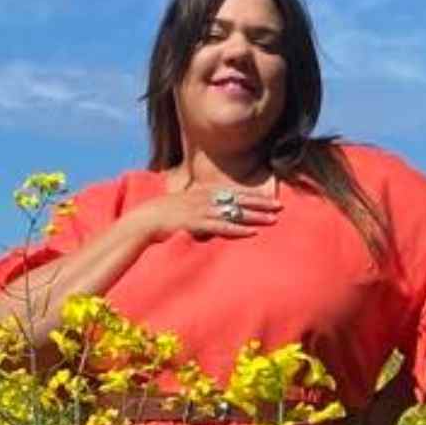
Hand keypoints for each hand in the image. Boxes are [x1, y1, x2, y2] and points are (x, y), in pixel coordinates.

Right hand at [124, 184, 281, 242]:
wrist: (145, 219)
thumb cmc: (163, 215)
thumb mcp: (184, 205)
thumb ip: (200, 207)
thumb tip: (212, 213)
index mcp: (204, 192)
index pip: (235, 192)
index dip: (254, 195)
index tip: (270, 198)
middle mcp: (206, 199)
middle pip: (240, 200)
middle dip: (261, 203)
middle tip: (280, 207)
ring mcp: (202, 211)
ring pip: (235, 213)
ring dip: (255, 217)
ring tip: (273, 220)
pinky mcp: (197, 223)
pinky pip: (222, 227)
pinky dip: (238, 230)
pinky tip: (251, 232)